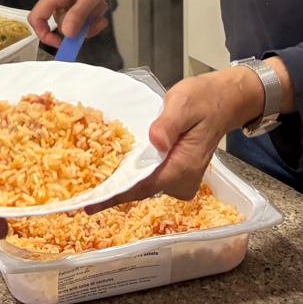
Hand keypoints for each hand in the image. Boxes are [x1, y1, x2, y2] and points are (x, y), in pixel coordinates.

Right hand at [29, 0, 125, 44]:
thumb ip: (78, 14)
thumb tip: (66, 34)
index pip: (37, 17)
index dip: (45, 34)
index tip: (63, 44)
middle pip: (59, 20)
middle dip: (80, 26)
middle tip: (99, 22)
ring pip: (70, 15)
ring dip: (87, 17)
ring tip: (102, 7)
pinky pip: (74, 6)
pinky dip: (88, 9)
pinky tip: (99, 2)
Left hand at [89, 68, 263, 210]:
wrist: (223, 100)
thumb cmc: (203, 99)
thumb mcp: (183, 103)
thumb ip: (168, 124)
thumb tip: (156, 142)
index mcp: (183, 167)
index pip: (143, 186)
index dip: (115, 195)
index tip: (90, 204)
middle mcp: (182, 181)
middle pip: (139, 191)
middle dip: (111, 190)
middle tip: (78, 193)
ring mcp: (180, 180)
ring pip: (143, 186)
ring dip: (119, 182)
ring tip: (88, 182)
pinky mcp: (175, 174)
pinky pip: (148, 178)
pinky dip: (130, 175)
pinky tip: (111, 170)